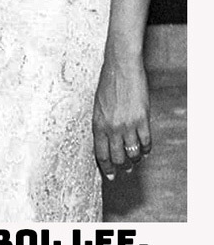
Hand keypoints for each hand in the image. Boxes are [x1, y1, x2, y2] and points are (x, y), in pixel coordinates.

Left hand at [93, 55, 151, 180]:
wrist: (121, 69)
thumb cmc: (107, 85)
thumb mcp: (98, 106)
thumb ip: (102, 124)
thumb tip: (107, 140)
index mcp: (98, 124)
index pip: (101, 154)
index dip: (106, 168)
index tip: (110, 176)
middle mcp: (111, 128)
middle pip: (117, 157)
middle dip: (121, 166)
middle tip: (125, 170)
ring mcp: (127, 125)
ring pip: (133, 153)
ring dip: (135, 159)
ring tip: (135, 159)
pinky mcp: (142, 120)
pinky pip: (146, 142)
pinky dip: (146, 149)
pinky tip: (145, 149)